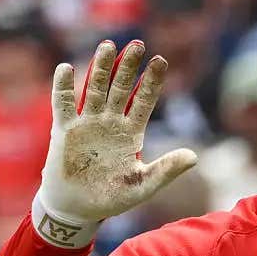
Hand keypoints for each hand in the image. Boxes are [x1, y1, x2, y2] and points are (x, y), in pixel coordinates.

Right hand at [33, 39, 198, 248]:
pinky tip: (66, 68)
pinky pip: (63, 104)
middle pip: (121, 88)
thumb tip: (193, 157)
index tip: (160, 61)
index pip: (144, 100)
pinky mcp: (65, 130)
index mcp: (131, 133)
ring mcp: (87, 124)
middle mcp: (110, 122)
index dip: (152, 82)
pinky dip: (63, 87)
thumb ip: (166, 170)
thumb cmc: (111, 198)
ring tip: (108, 45)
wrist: (78, 210)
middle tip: (137, 44)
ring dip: (100, 68)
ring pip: (95, 89)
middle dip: (128, 67)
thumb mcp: (143, 185)